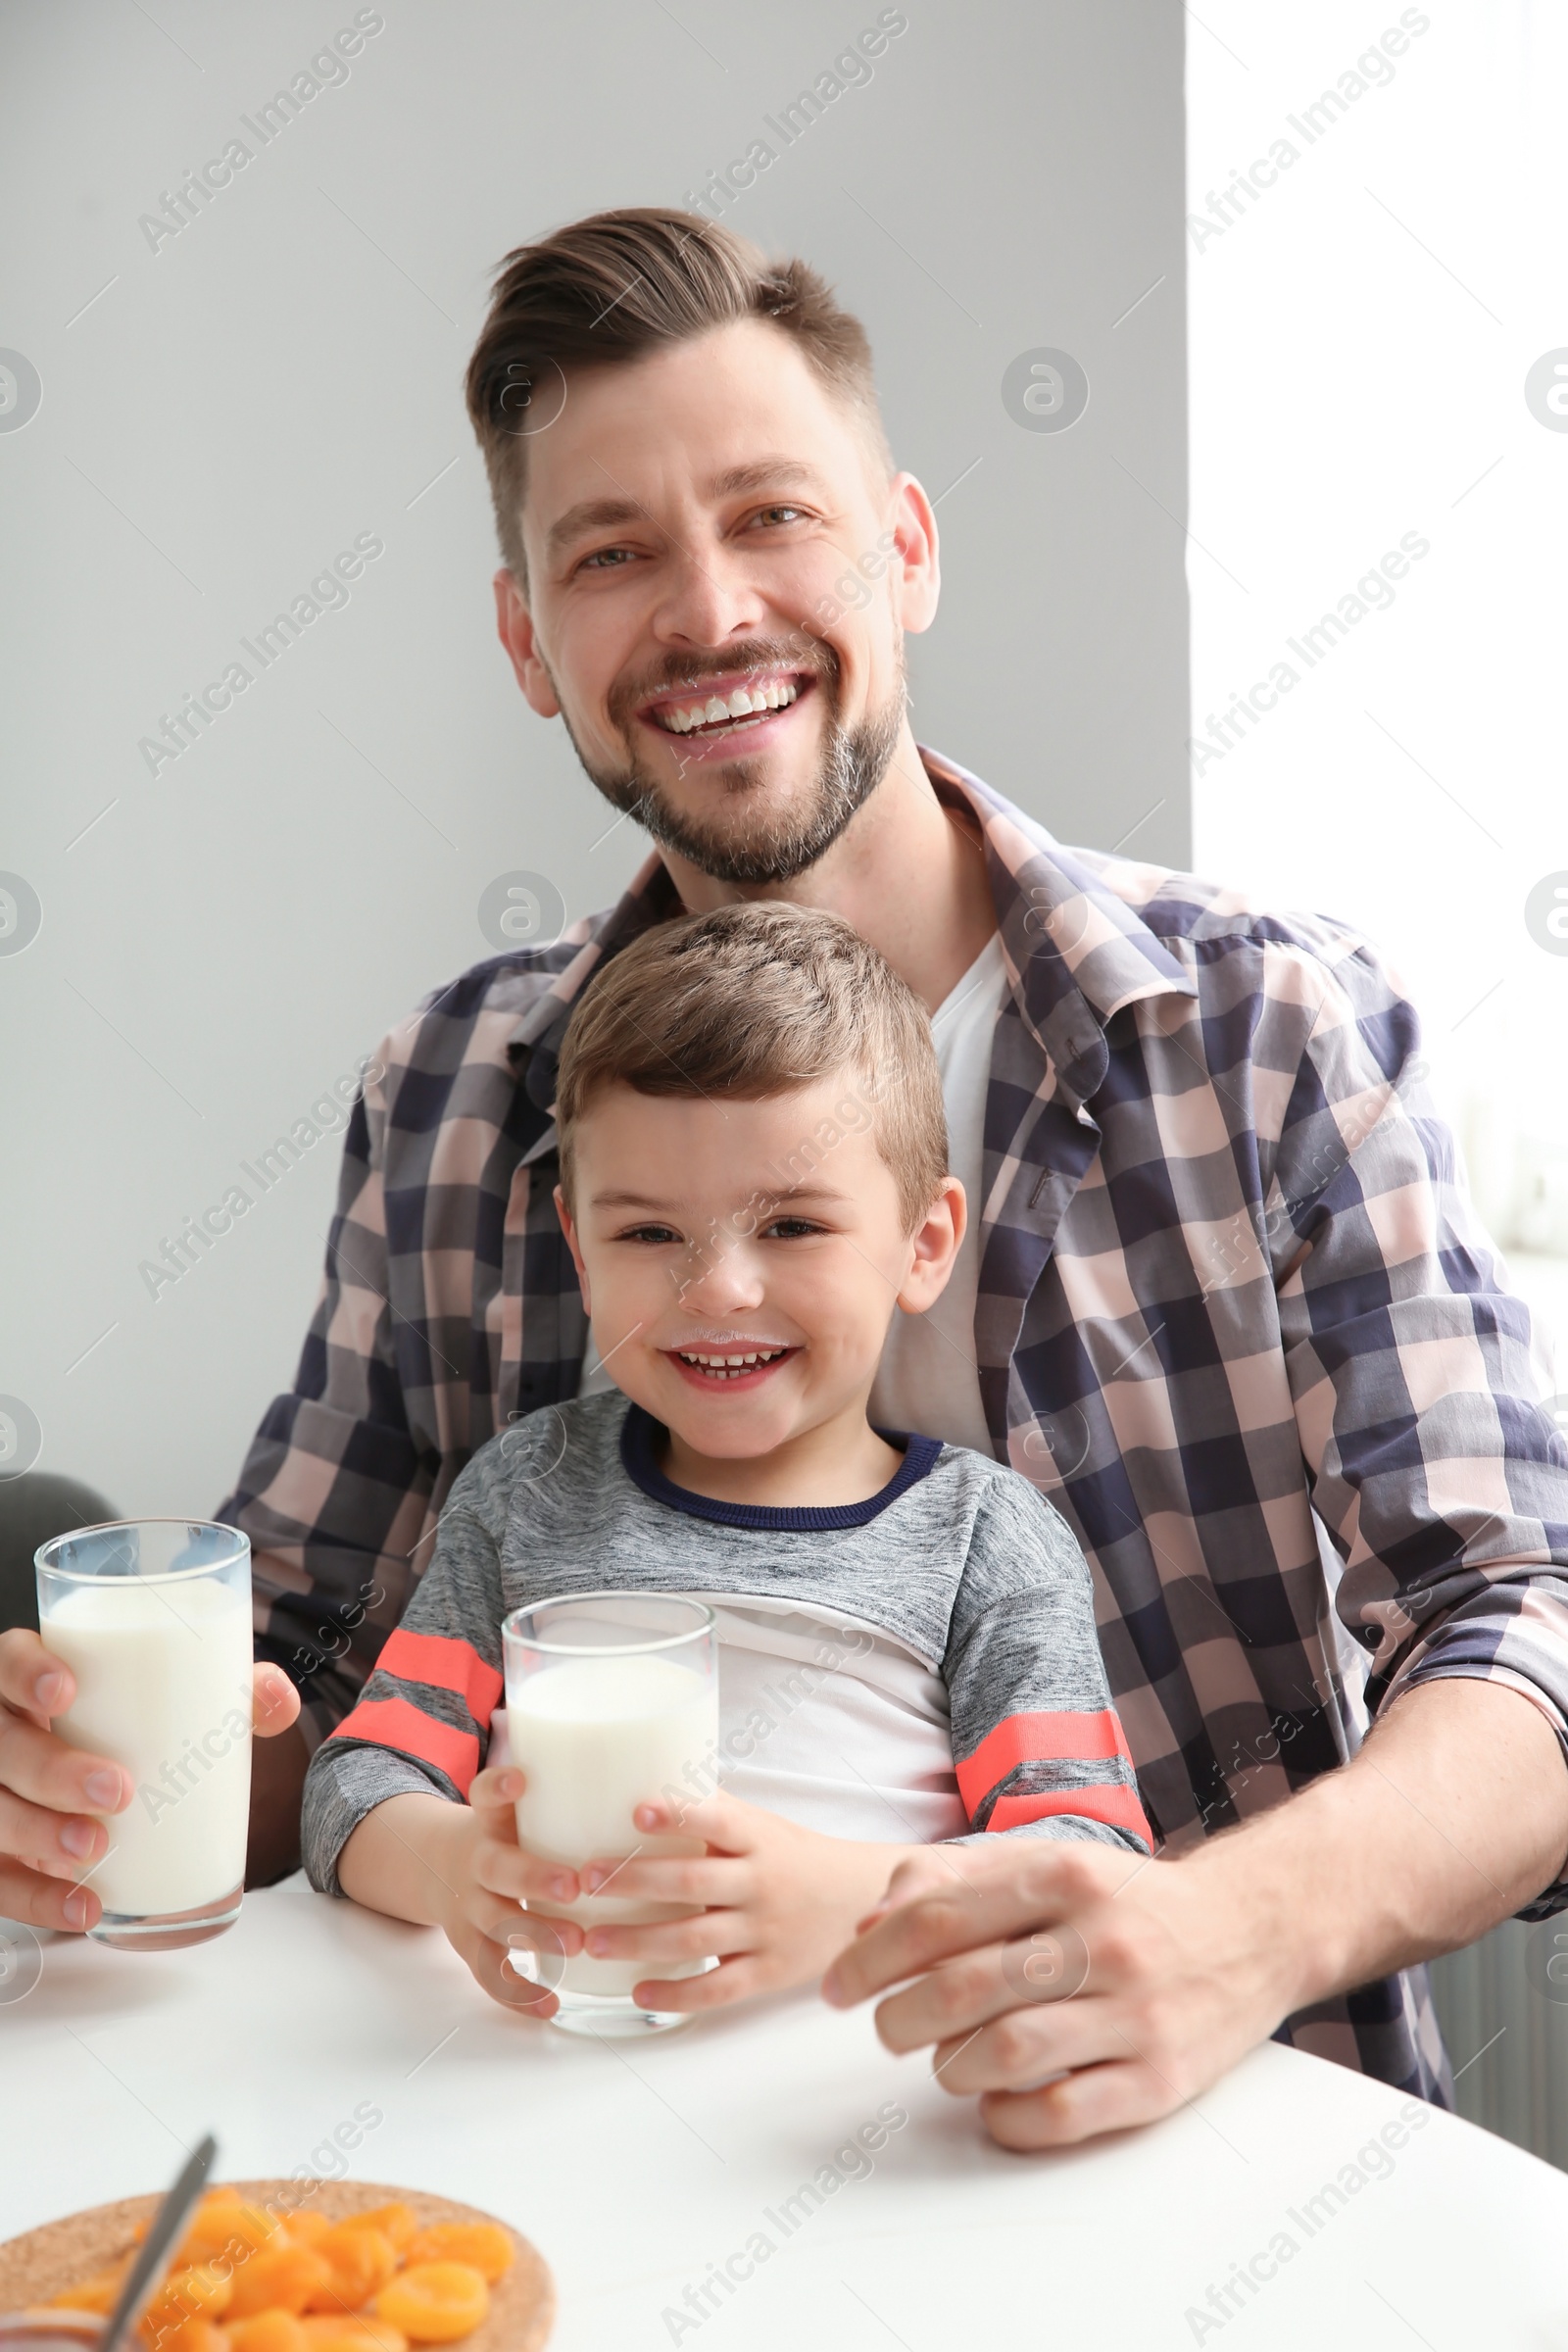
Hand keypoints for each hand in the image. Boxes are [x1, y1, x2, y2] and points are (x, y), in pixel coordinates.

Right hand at [0, 1629, 301, 1933]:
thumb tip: (279, 1700)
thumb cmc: (135, 1729)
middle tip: (116, 1790)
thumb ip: (230, 1691)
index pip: (7, 1664)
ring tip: (96, 1849)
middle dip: (50, 1769)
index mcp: (33, 1683)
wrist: (98, 1791)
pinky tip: (85, 1905)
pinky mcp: (0, 1853)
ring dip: (38, 1833)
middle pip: (0, 1745)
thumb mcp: (178, 1700)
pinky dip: (38, 1899)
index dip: (25, 1673)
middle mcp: (2, 1736)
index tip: (65, 1691)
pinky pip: (0, 1881)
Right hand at [338, 1768, 585, 2019]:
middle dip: (534, 1877)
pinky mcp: (469, 1942)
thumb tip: (624, 1760)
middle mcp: (476, 1863)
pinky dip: (519, 1993)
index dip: (500, 1786)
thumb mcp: (508, 1806)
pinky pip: (489, 1972)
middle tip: (572, 1885)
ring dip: (535, 1937)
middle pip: (500, 1868)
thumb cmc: (496, 1831)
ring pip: (497, 1924)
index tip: (520, 1778)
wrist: (434, 1863)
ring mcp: (469, 1906)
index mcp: (487, 1821)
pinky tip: (549, 2005)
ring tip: (572, 1946)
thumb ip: (553, 1790)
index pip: (487, 1793)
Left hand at [576, 1788, 914, 2015]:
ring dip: (639, 1941)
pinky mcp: (768, 1973)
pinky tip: (638, 1989)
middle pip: (693, 1882)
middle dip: (635, 1882)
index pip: (718, 1821)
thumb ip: (713, 1810)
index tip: (636, 1811)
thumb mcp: (763, 1825)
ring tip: (593, 1940)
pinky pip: (718, 1988)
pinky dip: (677, 1992)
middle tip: (587, 1880)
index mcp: (758, 1839)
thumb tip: (645, 1776)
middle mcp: (762, 1883)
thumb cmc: (794, 1857)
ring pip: (696, 1938)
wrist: (859, 1903)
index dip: (678, 1815)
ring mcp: (765, 1931)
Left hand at [821, 1836, 1297, 2150]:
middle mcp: (1102, 1939)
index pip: (937, 1918)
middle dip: (899, 2019)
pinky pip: (1060, 2115)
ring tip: (946, 2060)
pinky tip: (996, 2101)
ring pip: (1004, 2055)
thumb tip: (870, 1927)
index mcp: (1064, 1874)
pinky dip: (1006, 2118)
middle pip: (961, 1990)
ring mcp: (1136, 2013)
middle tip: (886, 2030)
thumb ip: (953, 1880)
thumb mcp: (1045, 1863)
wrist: (1253, 1929)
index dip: (870, 1959)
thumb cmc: (1123, 1901)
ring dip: (950, 2068)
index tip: (838, 1986)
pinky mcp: (1161, 2079)